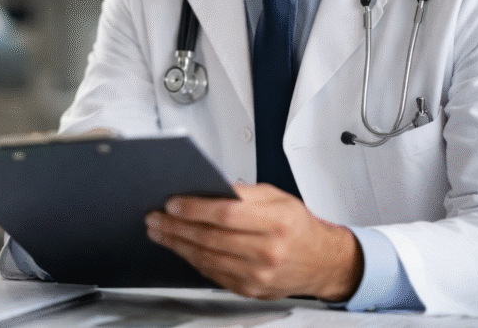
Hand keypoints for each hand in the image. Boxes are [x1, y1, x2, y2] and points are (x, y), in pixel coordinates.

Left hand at [145, 183, 361, 301]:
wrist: (322, 262)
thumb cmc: (298, 226)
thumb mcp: (277, 197)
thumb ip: (244, 192)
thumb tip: (209, 187)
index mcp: (276, 222)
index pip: (226, 214)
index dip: (195, 209)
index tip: (172, 203)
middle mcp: (268, 251)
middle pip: (211, 238)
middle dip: (176, 226)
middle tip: (155, 217)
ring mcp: (259, 274)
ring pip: (207, 258)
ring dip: (177, 244)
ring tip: (159, 231)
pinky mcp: (250, 289)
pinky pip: (212, 273)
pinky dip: (192, 259)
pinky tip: (180, 247)